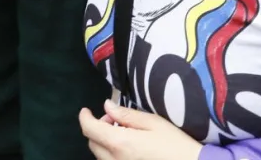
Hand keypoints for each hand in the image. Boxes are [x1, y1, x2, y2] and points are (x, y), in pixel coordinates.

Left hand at [80, 100, 201, 159]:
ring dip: (104, 142)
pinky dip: (111, 154)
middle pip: (92, 143)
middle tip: (114, 119)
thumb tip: (107, 106)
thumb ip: (126, 114)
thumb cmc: (176, 145)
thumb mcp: (153, 123)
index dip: (84, 117)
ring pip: (100, 156)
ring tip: (123, 132)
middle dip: (97, 128)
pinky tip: (128, 147)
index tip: (86, 110)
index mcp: (119, 143)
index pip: (90, 129)